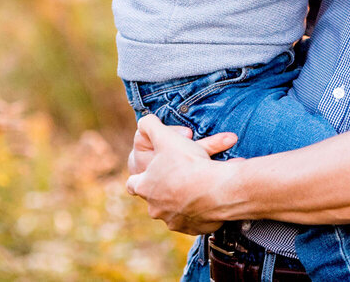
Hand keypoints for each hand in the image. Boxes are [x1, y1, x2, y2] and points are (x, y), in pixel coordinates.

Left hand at [125, 114, 239, 233]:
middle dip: (166, 186)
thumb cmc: (188, 163)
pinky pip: (194, 218)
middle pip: (155, 198)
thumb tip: (144, 121)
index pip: (132, 184)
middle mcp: (155, 208)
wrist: (216, 190)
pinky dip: (200, 208)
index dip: (140, 175)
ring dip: (183, 197)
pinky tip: (209, 195)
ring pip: (175, 208)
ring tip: (198, 182)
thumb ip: (150, 126)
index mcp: (145, 187)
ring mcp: (174, 221)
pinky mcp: (193, 228)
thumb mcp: (166, 136)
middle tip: (181, 172)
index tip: (150, 171)